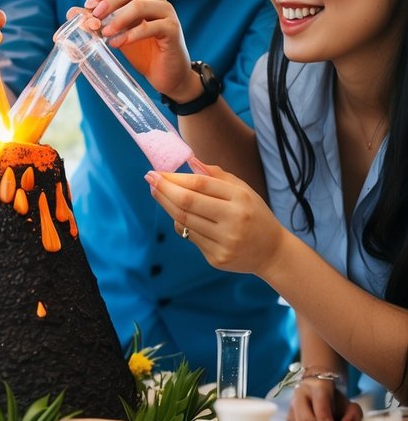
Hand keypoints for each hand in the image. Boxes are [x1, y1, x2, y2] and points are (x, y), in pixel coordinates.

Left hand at [78, 0, 195, 101]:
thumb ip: (97, 21)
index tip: (89, 2)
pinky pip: (151, 27)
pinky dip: (130, 34)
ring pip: (141, 4)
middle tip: (95, 15)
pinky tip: (117, 44)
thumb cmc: (141, 51)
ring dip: (118, 18)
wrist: (166, 74)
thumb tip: (72, 11)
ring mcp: (167, 14)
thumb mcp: (116, 33)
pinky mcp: (172, 31)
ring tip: (105, 33)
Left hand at [145, 164, 287, 276]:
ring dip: (166, 205)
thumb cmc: (254, 214)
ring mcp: (225, 242)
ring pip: (184, 221)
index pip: (200, 184)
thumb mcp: (244, 190)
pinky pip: (190, 236)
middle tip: (149, 178)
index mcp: (241, 199)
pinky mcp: (217, 258)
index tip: (157, 171)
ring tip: (156, 192)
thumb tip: (191, 162)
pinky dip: (180, 223)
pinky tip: (176, 213)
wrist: (272, 252)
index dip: (175, 177)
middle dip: (164, 189)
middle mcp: (233, 221)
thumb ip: (218, 176)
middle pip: (187, 202)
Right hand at [286, 379, 362, 420]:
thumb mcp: (350, 406)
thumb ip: (353, 416)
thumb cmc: (336, 400)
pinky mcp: (288, 411)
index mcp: (319, 385)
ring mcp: (292, 401)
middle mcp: (301, 391)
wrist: (322, 388)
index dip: (326, 420)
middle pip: (305, 419)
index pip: (319, 404)